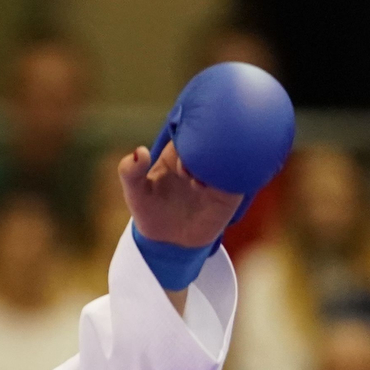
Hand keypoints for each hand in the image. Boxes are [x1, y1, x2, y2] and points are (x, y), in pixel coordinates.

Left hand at [116, 143, 245, 251]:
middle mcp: (203, 156)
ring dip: (216, 164)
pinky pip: (240, 178)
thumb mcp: (135, 192)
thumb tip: (140, 151)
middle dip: (203, 147)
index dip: (186, 134)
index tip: (175, 154)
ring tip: (196, 183)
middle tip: (185, 171)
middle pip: (214, 137)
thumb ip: (130, 171)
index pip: (190, 127)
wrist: (169, 242)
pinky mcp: (231, 192)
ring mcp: (219, 173)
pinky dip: (230, 178)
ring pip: (230, 155)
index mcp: (180, 148)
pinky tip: (208, 188)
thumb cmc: (151, 210)